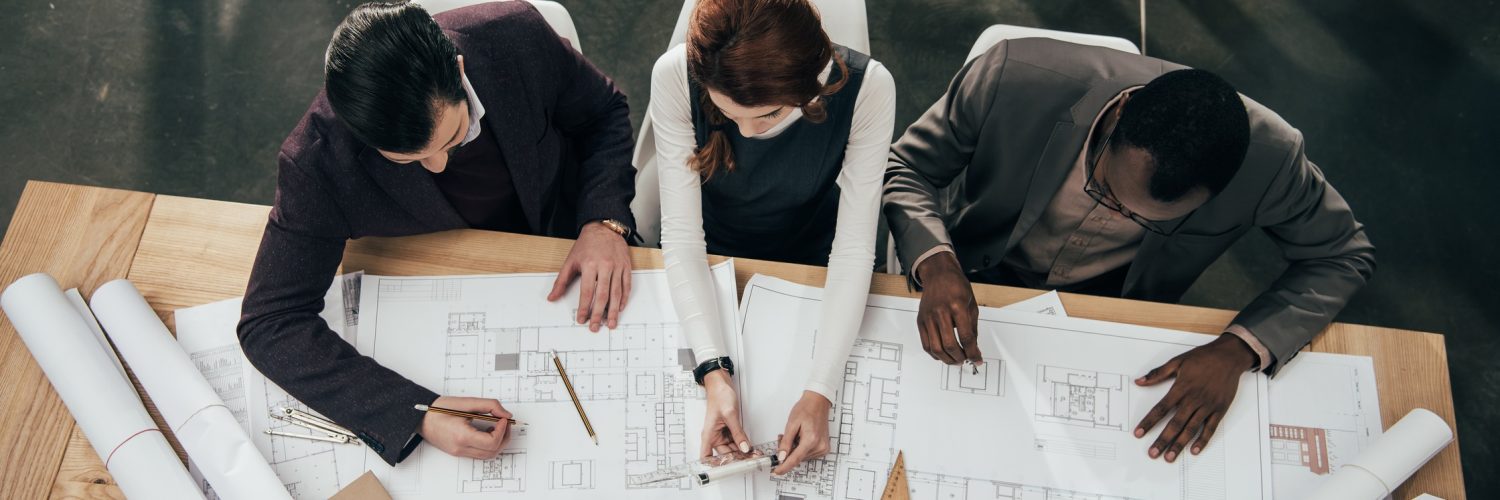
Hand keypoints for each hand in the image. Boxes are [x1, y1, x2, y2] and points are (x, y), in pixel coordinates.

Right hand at [418, 396, 514, 458]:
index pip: (491, 442)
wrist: (420, 418)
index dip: (503, 430)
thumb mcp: (466, 402)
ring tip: (497, 426)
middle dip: (504, 437)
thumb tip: (506, 415)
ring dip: (497, 442)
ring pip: (487, 455)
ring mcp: (459, 452)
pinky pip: (479, 453)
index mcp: (462, 436)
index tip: (503, 418)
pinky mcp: (458, 452)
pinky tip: (487, 431)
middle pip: (492, 452)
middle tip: (505, 422)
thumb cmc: (439, 409)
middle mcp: (461, 448)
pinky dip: (488, 444)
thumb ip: (489, 406)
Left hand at [548, 221, 632, 331]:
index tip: (581, 319)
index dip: (584, 307)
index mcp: (590, 265)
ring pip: (616, 293)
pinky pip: (626, 286)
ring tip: (610, 323)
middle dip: (598, 313)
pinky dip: (624, 299)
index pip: (587, 291)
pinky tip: (620, 308)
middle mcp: (605, 266)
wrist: (604, 228)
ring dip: (613, 310)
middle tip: (595, 327)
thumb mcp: (571, 260)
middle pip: (602, 295)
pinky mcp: (626, 267)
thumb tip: (552, 297)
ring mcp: (617, 267)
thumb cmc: (587, 244)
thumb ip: (562, 281)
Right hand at [699, 371, 751, 457]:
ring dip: (742, 452)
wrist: (721, 384)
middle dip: (737, 458)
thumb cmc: (719, 395)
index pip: (706, 456)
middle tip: (750, 460)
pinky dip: (744, 444)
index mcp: (709, 434)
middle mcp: (715, 436)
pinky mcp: (729, 429)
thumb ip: (738, 433)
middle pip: (725, 454)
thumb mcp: (730, 415)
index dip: (714, 465)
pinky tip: (752, 447)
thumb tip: (744, 447)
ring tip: (754, 455)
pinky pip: (736, 440)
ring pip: (732, 448)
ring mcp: (722, 433)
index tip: (727, 468)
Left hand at [772, 391, 830, 474]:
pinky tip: (800, 438)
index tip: (776, 471)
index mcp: (811, 440)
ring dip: (794, 450)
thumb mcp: (791, 424)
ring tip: (794, 435)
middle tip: (782, 438)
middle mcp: (819, 446)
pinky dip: (801, 449)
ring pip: (802, 457)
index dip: (784, 467)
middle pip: (798, 458)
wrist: (818, 402)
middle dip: (787, 452)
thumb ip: (786, 442)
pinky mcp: (824, 448)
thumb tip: (781, 456)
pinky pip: (808, 454)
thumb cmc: (806, 409)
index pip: (794, 459)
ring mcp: (823, 448)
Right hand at [915, 252, 980, 364]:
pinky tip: (943, 355)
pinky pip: (925, 344)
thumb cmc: (956, 287)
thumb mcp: (971, 305)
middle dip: (960, 358)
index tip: (977, 359)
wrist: (938, 274)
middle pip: (949, 344)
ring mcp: (928, 317)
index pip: (966, 336)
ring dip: (947, 359)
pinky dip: (934, 354)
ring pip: (936, 348)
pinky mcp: (920, 321)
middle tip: (966, 360)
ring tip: (955, 360)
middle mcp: (940, 312)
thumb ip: (972, 327)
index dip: (973, 352)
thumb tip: (974, 348)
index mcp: (957, 306)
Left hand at [1133, 333, 1257, 461]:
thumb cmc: (1203, 358)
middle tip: (1153, 453)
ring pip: (1191, 429)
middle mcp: (1194, 399)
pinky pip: (1210, 428)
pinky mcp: (1219, 410)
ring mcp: (1207, 406)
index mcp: (1181, 388)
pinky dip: (1203, 440)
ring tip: (1169, 457)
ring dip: (1179, 444)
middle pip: (1175, 423)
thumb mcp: (1178, 361)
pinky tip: (1194, 450)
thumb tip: (1139, 381)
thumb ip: (1158, 373)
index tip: (1139, 433)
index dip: (1149, 422)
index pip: (1161, 408)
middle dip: (1162, 440)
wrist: (1229, 357)